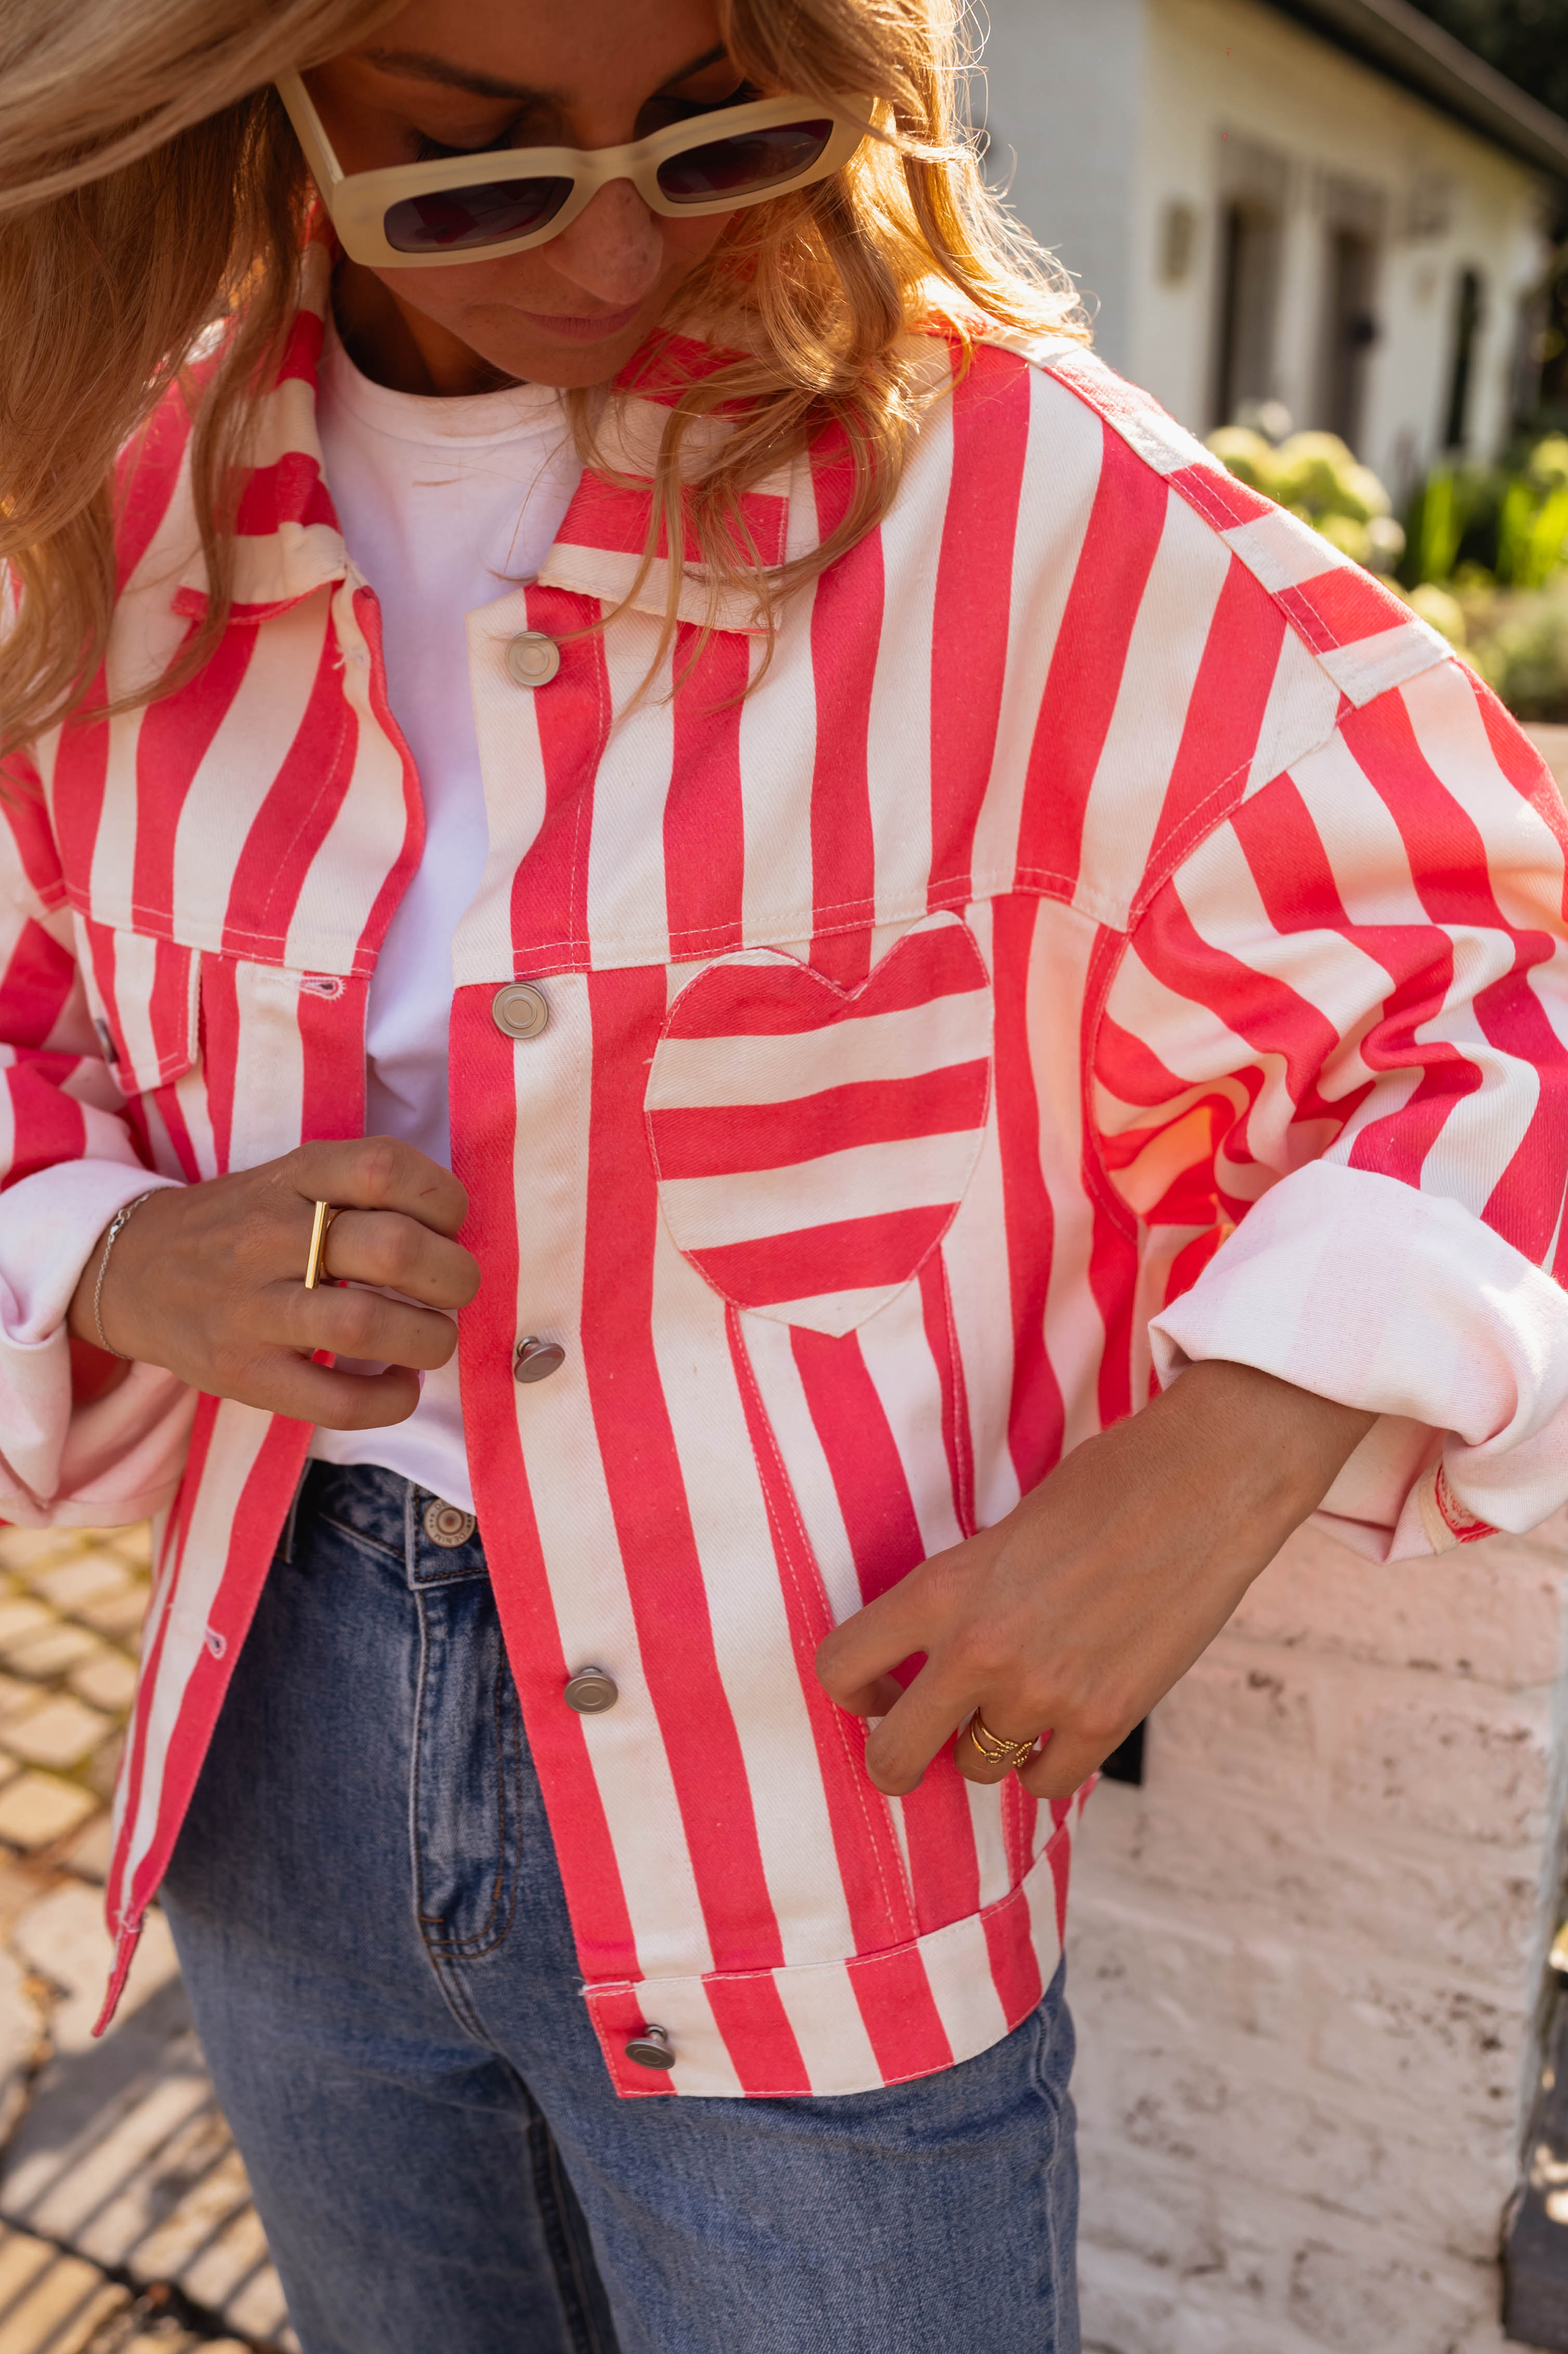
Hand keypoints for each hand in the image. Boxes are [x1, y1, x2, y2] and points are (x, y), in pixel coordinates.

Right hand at [67, 1139, 479, 1428]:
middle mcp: (271, 1236)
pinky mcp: (245, 1374)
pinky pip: (338, 1401)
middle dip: (453, 1276)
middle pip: (393, 1248)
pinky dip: (392, 1399)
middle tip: (453, 1290)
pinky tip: (399, 1384)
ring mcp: (253, 1309)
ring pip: (367, 1325)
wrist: (132, 1272)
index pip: (386, 1168)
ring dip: (429, 1339)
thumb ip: (361, 1191)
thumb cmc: (239, 1226)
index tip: (446, 1226)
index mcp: (293, 1176)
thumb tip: (455, 1236)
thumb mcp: (290, 1179)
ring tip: (429, 1338)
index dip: (444, 1199)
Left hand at [815, 1361, 1373, 1802]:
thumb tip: (936, 1656)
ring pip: (978, 1768)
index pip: (840, 1666)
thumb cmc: (1107, 1485)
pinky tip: (1064, 1724)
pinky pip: (1045, 1782)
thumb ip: (964, 1597)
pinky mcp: (1106, 1720)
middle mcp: (980, 1650)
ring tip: (1020, 1704)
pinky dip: (1048, 1764)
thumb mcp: (1005, 1530)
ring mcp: (1044, 1692)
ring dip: (989, 1746)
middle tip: (916, 1752)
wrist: (1208, 1482)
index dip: (852, 1691)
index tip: (878, 1692)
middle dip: (896, 1763)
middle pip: (893, 1755)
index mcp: (942, 1588)